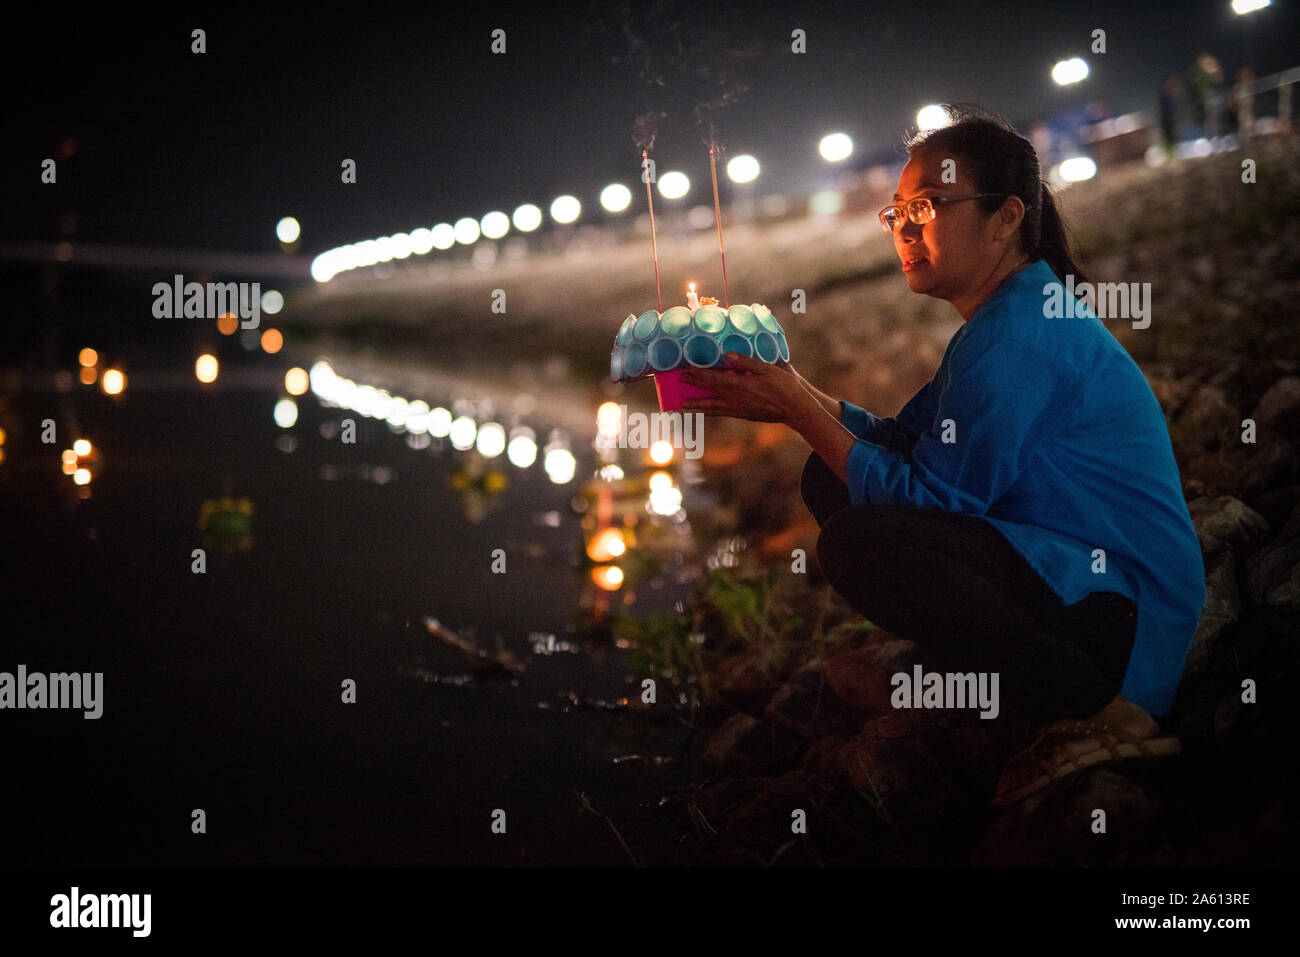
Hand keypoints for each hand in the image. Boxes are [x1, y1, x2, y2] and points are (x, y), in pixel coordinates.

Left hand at [678, 353, 812, 424]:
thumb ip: (746, 362)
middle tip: (677, 385)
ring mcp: (738, 410)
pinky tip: (706, 412)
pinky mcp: (743, 415)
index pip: (713, 379)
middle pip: (709, 393)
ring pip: (712, 408)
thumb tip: (726, 355)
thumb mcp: (767, 369)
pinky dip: (711, 412)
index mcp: (740, 386)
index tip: (685, 371)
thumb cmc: (784, 386)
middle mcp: (735, 399)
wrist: (795, 409)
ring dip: (696, 406)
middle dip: (692, 388)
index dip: (698, 375)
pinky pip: (722, 413)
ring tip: (683, 406)